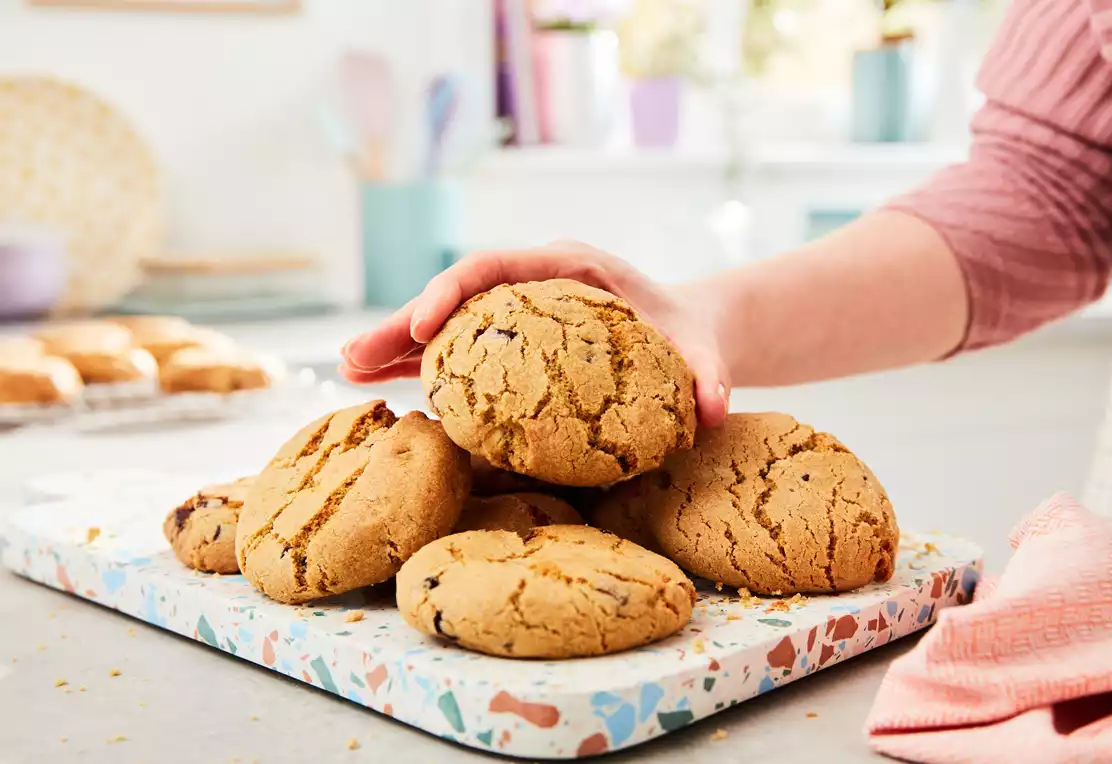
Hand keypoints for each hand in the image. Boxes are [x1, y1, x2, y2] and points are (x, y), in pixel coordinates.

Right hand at [339, 240, 730, 425]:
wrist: (690, 333)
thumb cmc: (692, 336)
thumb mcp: (704, 352)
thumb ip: (709, 375)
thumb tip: (714, 409)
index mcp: (570, 268)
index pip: (498, 266)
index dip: (452, 292)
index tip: (421, 325)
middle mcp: (534, 284)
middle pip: (456, 295)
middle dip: (401, 324)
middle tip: (350, 358)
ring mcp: (519, 314)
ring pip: (446, 323)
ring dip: (395, 347)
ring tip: (347, 371)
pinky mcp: (514, 344)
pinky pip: (457, 351)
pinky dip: (418, 366)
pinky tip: (379, 387)